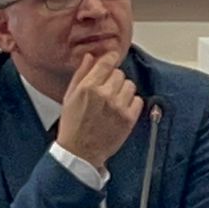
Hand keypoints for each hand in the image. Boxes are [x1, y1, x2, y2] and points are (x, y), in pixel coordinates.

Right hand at [55, 50, 141, 169]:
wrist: (80, 151)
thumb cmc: (73, 124)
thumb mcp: (70, 97)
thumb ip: (81, 74)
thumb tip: (90, 56)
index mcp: (88, 87)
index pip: (107, 63)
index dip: (111, 57)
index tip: (113, 56)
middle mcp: (105, 94)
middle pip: (119, 74)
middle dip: (113, 79)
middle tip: (106, 91)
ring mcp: (118, 106)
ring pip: (130, 86)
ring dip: (123, 91)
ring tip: (112, 102)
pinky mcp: (129, 118)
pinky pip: (138, 100)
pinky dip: (132, 103)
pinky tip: (120, 110)